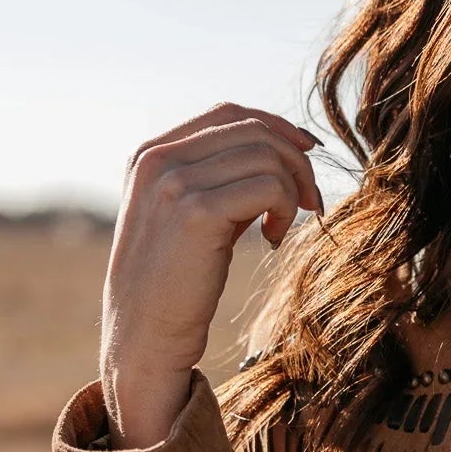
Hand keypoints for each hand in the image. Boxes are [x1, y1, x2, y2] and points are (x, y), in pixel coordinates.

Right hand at [101, 102, 322, 447]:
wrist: (142, 337)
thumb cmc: (172, 284)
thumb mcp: (183, 216)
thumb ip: (214, 179)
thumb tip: (281, 149)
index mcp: (151, 154)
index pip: (228, 114)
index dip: (276, 127)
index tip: (306, 155)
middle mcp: (158, 159)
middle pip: (255, 130)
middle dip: (295, 161)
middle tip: (307, 203)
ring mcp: (174, 182)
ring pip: (268, 156)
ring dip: (293, 190)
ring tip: (281, 228)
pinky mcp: (196, 212)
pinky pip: (270, 187)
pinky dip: (285, 210)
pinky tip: (272, 240)